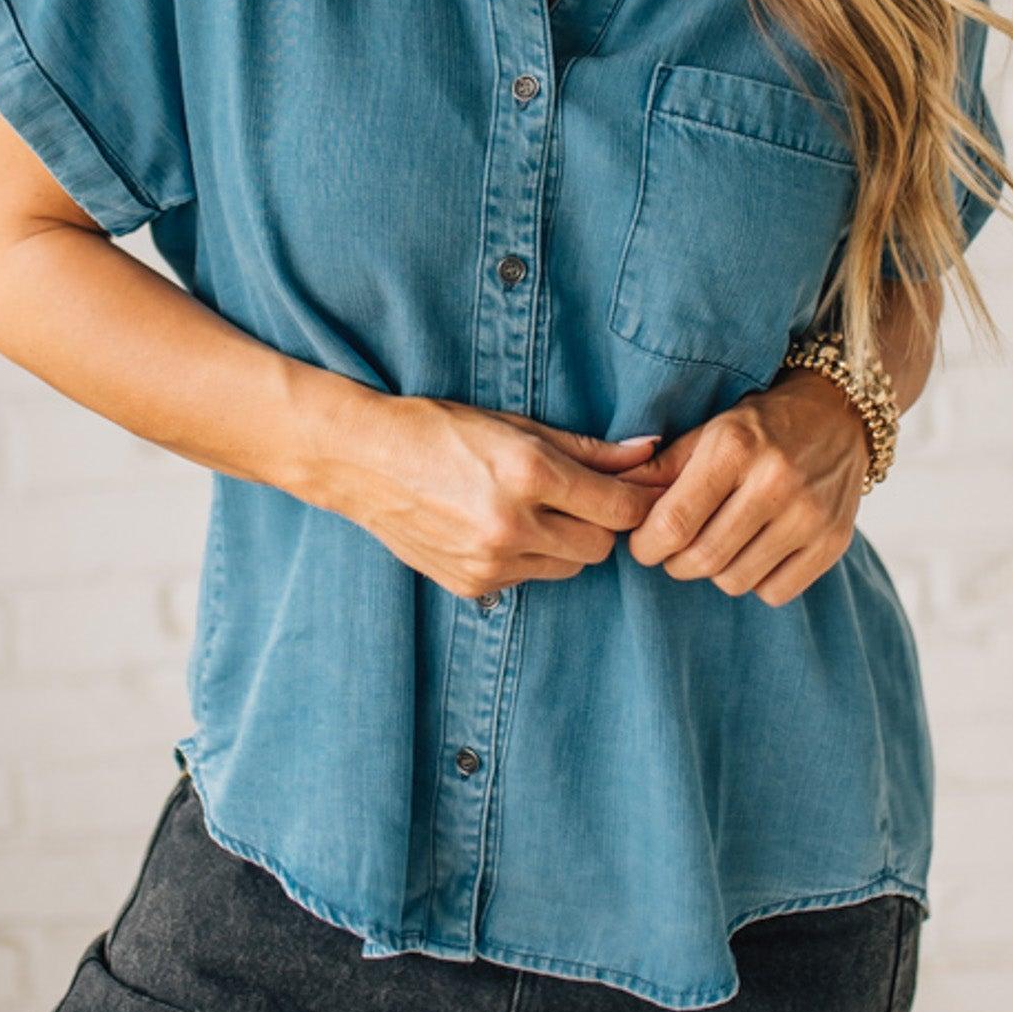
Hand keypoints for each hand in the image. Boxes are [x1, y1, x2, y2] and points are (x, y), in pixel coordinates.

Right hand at [318, 392, 666, 600]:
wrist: (364, 461)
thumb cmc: (442, 429)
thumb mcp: (516, 425)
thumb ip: (587, 447)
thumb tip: (648, 452)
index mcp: (528, 473)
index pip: (619, 508)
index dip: (638, 500)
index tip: (639, 491)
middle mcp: (512, 524)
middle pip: (600, 546)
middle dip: (603, 524)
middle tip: (583, 499)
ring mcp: (490, 562)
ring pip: (569, 568)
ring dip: (567, 544)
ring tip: (536, 511)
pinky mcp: (472, 586)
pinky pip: (528, 580)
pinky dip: (530, 559)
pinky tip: (501, 528)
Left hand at [612, 372, 869, 606]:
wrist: (837, 416)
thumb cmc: (759, 426)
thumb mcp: (709, 432)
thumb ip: (661, 468)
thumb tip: (614, 499)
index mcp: (736, 447)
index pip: (674, 522)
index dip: (646, 545)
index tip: (642, 544)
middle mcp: (776, 481)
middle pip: (702, 558)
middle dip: (675, 562)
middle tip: (674, 549)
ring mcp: (809, 515)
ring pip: (736, 580)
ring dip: (715, 571)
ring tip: (717, 544)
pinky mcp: (833, 541)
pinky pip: (775, 593)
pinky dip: (756, 581)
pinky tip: (754, 552)